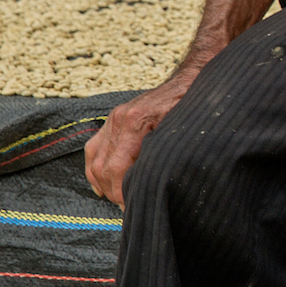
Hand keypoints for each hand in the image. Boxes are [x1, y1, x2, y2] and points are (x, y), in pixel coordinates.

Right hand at [83, 65, 203, 210]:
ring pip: (94, 159)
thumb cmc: (191, 105)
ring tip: (117, 199)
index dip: (121, 192)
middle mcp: (119, 120)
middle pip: (103, 167)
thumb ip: (164, 155)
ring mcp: (113, 119)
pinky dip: (94, 168)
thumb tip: (152, 183)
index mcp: (135, 123)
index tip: (131, 206)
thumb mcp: (182, 131)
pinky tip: (101, 186)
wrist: (189, 79)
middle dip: (113, 192)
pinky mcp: (113, 119)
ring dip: (103, 183)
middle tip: (127, 207)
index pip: (117, 168)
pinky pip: (94, 148)